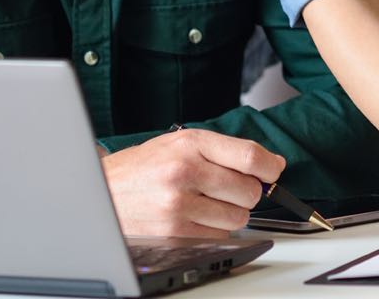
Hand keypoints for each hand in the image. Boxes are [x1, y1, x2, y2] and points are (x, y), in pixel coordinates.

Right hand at [101, 127, 284, 237]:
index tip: (274, 170)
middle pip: (248, 190)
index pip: (248, 156)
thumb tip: (270, 164)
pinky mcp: (176, 233)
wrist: (104, 191)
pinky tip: (195, 216)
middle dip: (247, 191)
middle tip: (230, 186)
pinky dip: (215, 229)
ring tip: (208, 201)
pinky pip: (220, 236)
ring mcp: (180, 205)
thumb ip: (224, 150)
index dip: (270, 166)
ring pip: (238, 217)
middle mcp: (185, 172)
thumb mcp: (181, 142)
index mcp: (190, 143)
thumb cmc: (144, 166)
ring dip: (231, 212)